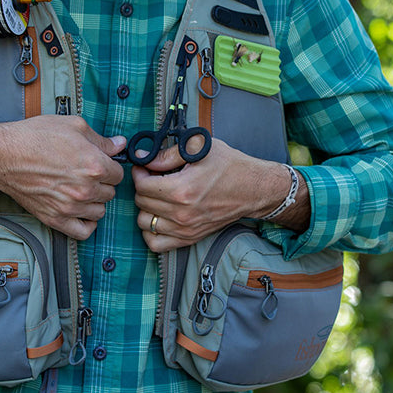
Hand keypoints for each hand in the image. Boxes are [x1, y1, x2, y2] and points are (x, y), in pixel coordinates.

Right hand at [0, 118, 125, 240]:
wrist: (3, 155)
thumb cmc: (35, 136)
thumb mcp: (73, 126)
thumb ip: (101, 139)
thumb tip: (120, 144)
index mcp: (94, 166)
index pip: (119, 174)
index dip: (111, 166)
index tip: (102, 163)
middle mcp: (85, 189)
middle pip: (110, 193)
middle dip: (102, 183)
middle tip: (87, 174)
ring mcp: (71, 207)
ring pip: (100, 212)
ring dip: (95, 202)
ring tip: (82, 190)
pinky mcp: (55, 219)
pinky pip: (83, 231)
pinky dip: (86, 224)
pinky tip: (81, 211)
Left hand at [131, 138, 302, 252]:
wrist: (253, 189)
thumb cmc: (229, 166)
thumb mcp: (199, 148)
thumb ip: (168, 153)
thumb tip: (143, 157)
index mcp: (182, 189)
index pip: (142, 185)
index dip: (140, 172)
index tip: (146, 167)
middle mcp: (182, 213)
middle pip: (141, 203)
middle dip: (143, 187)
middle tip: (153, 178)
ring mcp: (185, 229)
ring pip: (145, 223)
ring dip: (146, 208)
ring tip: (157, 196)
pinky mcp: (190, 238)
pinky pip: (156, 244)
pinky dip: (151, 232)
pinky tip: (159, 216)